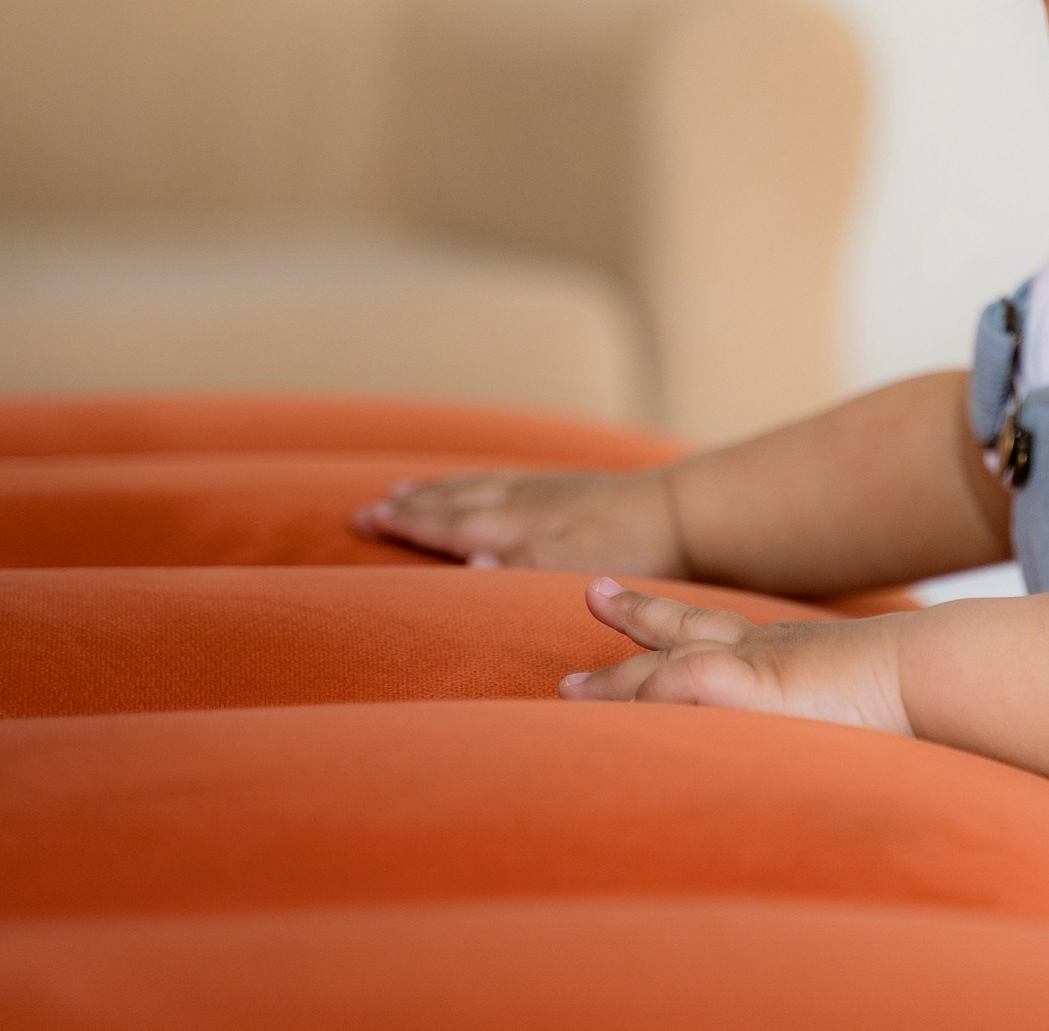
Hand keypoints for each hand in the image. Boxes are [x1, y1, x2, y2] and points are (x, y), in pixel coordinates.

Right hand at [354, 469, 685, 575]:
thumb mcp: (574, 569)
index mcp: (520, 528)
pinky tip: (480, 484)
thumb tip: (471, 563)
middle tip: (366, 508)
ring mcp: (548, 492)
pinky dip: (480, 481)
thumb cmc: (631, 550)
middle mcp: (526, 504)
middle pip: (456, 502)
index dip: (407, 525)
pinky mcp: (570, 487)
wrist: (683, 514)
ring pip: (479, 487)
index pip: (450, 526)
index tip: (365, 518)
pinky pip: (507, 480)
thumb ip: (521, 570)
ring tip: (406, 489)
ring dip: (440, 490)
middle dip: (411, 507)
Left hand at [559, 577, 910, 733]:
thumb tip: (864, 761)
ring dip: (615, 678)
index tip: (650, 607)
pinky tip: (598, 709)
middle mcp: (766, 651)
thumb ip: (854, 723)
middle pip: (684, 628)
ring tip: (568, 689)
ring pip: (663, 665)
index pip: (725, 633)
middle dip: (634, 620)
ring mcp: (753, 666)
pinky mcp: (745, 686)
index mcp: (792, 657)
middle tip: (593, 598)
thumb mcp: (874, 708)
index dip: (683, 621)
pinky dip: (635, 696)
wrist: (935, 674)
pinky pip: (672, 684)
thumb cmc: (924, 695)